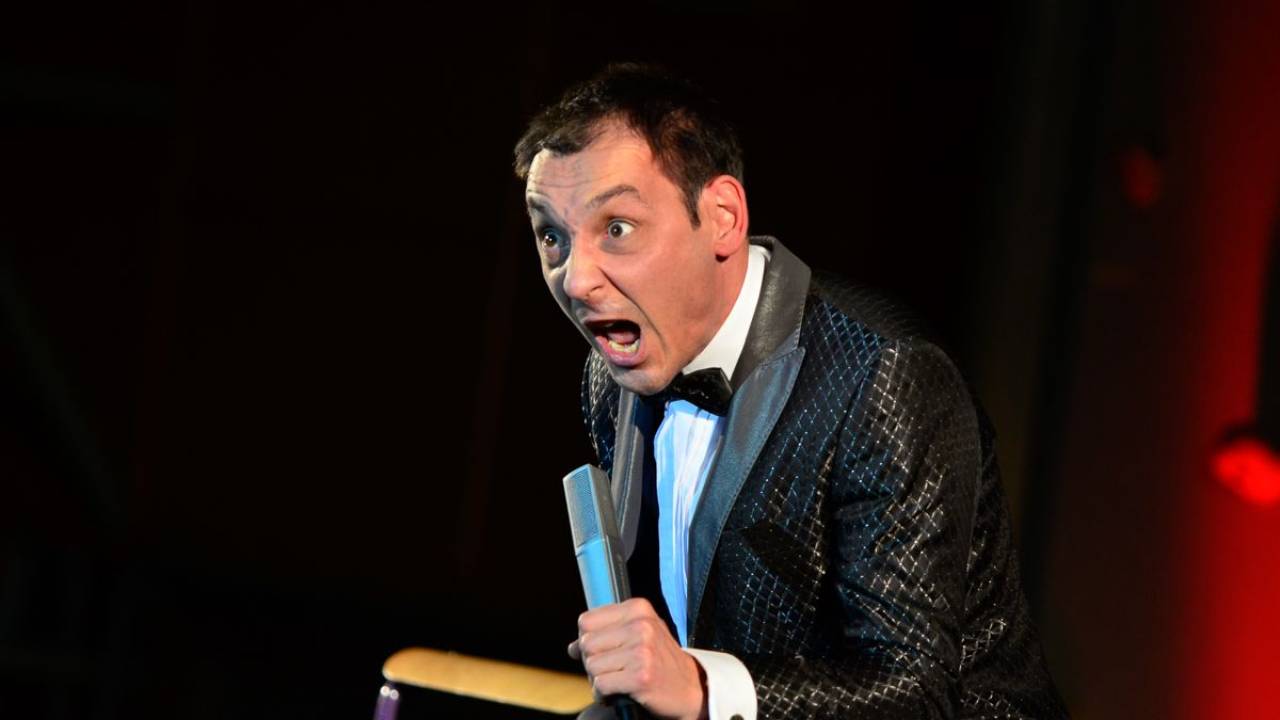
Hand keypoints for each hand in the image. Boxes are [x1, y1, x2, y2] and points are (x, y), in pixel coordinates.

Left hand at [568, 597, 707, 719]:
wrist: (692, 689)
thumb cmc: (660, 662)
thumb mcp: (638, 635)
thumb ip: (606, 634)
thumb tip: (571, 648)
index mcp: (638, 608)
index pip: (586, 621)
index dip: (588, 641)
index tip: (605, 652)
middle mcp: (641, 625)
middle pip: (586, 645)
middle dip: (593, 663)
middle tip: (614, 670)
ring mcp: (642, 650)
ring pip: (591, 666)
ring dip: (599, 680)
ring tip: (620, 681)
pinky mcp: (641, 676)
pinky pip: (601, 685)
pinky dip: (604, 695)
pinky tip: (621, 693)